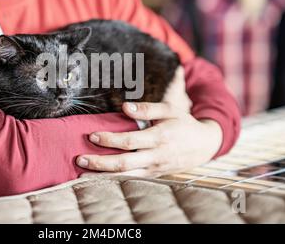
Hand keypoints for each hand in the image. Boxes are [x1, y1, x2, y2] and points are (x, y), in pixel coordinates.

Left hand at [76, 103, 222, 177]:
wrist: (204, 144)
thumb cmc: (183, 123)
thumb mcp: (169, 109)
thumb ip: (147, 108)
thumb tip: (124, 106)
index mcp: (159, 137)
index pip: (129, 141)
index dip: (110, 139)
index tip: (92, 135)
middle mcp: (156, 156)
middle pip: (124, 163)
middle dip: (100, 162)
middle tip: (80, 158)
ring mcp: (155, 168)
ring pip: (126, 175)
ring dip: (103, 174)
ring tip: (83, 172)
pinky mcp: (154, 174)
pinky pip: (132, 178)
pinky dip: (115, 179)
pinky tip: (100, 176)